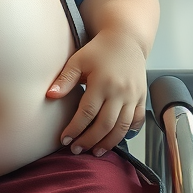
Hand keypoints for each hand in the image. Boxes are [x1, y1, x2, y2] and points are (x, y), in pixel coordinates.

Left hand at [45, 28, 146, 157]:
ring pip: (121, 127)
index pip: (87, 113)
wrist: (126, 40)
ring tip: (94, 152)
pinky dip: (127, 133)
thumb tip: (50, 96)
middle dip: (89, 140)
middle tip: (76, 150)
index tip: (64, 140)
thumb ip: (65, 79)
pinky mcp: (142, 98)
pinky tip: (115, 140)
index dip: (75, 129)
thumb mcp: (78, 60)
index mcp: (102, 82)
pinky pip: (137, 121)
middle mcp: (120, 92)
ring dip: (108, 143)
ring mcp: (133, 96)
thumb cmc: (99, 50)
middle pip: (104, 125)